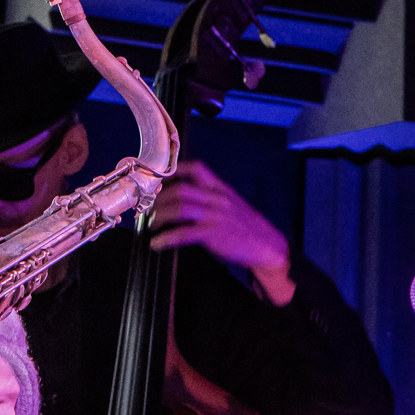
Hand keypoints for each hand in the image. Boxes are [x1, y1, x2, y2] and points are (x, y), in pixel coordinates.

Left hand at [149, 161, 294, 304]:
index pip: (196, 168)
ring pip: (179, 208)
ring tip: (151, 224)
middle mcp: (217, 198)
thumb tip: (181, 198)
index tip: (157, 179)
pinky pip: (183, 234)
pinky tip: (157, 244)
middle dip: (159, 198)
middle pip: (180, 189)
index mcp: (220, 188)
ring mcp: (215, 215)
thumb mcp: (230, 204)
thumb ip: (210, 198)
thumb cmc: (245, 227)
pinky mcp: (214, 234)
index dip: (173, 171)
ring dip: (159, 216)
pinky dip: (166, 238)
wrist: (267, 246)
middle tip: (148, 208)